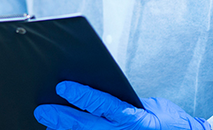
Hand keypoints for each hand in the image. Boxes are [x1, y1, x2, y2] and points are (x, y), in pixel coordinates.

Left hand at [34, 81, 209, 129]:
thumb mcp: (148, 106)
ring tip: (49, 126)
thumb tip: (92, 94)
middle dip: (61, 118)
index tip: (62, 86)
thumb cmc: (169, 123)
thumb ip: (120, 102)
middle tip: (43, 111)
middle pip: (86, 126)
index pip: (102, 104)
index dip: (80, 95)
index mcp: (134, 119)